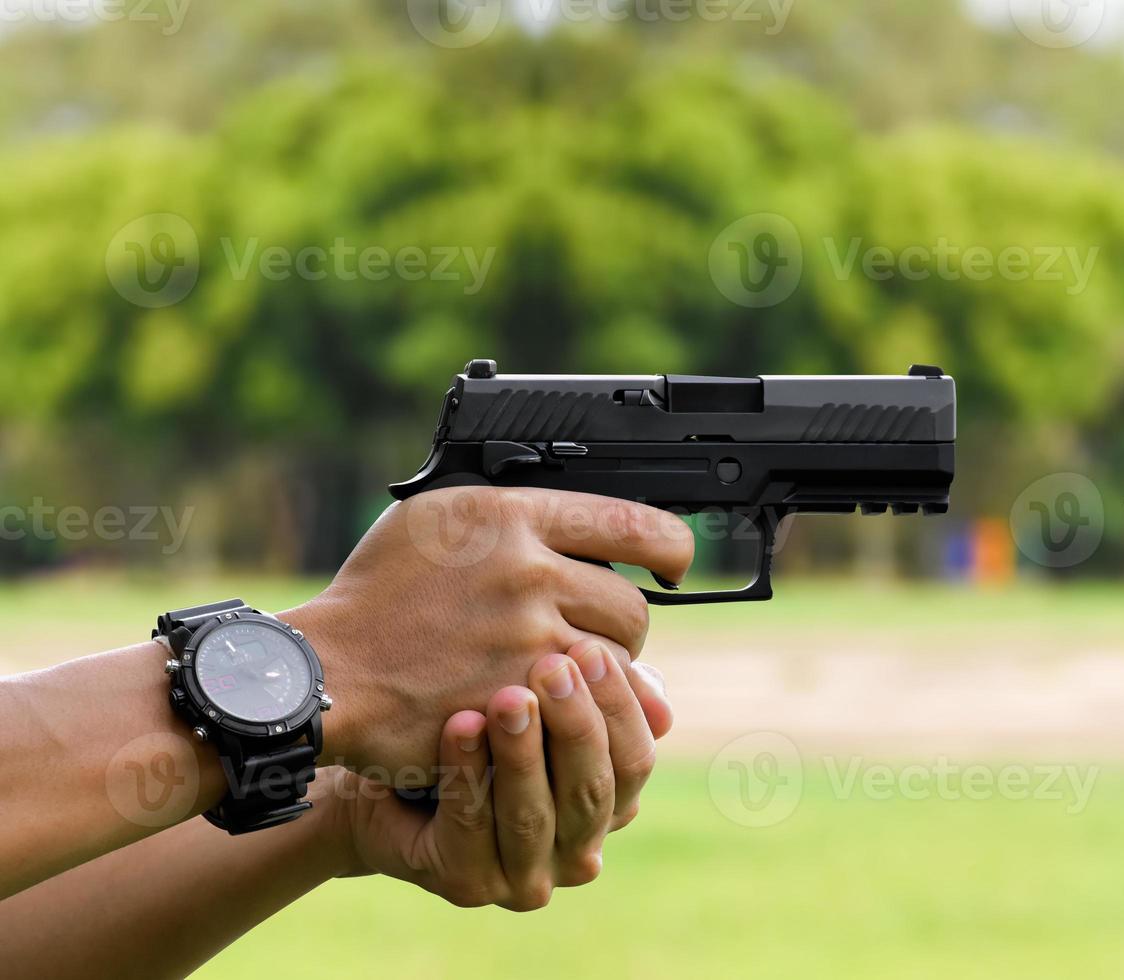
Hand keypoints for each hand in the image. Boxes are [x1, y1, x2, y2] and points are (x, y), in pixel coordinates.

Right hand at [285, 487, 685, 781]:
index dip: (670, 547)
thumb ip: (520, 519)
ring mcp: (525, 640)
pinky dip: (576, 711)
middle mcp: (525, 572)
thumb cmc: (379, 593)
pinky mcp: (519, 699)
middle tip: (594, 633)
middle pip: (632, 604)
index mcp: (510, 517)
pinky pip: (583, 708)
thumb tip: (599, 534)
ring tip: (567, 672)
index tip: (674, 561)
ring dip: (604, 672)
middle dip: (623, 625)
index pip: (634, 523)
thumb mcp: (441, 519)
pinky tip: (552, 706)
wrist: (326, 671)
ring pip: (616, 660)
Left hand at [321, 639, 668, 909]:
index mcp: (611, 810)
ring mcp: (525, 879)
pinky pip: (471, 826)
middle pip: (591, 791)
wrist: (387, 776)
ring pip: (533, 814)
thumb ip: (593, 698)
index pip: (635, 762)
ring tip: (507, 697)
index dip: (617, 706)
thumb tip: (658, 695)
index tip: (588, 648)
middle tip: (552, 666)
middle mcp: (579, 854)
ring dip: (522, 753)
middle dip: (573, 725)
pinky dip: (468, 772)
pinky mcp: (467, 885)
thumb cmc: (478, 731)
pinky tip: (460, 725)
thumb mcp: (543, 708)